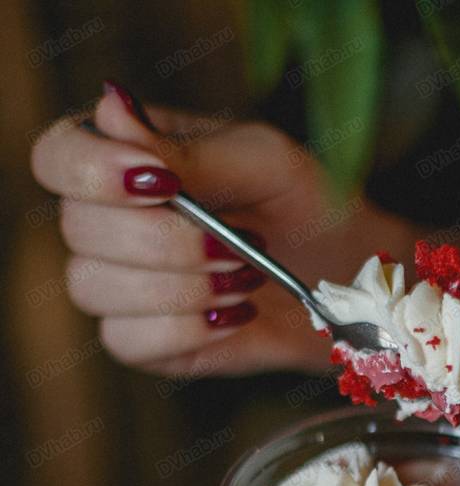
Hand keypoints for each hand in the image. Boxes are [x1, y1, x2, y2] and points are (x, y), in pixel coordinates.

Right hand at [30, 82, 412, 376]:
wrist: (343, 279)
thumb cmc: (304, 206)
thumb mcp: (263, 162)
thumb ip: (190, 150)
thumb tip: (112, 110)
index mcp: (123, 159)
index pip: (58, 158)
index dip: (94, 173)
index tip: (162, 182)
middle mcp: (109, 222)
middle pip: (78, 231)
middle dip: (167, 241)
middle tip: (236, 241)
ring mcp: (122, 287)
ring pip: (95, 289)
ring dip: (182, 287)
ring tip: (244, 277)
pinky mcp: (147, 342)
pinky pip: (129, 342)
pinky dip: (187, 330)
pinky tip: (234, 315)